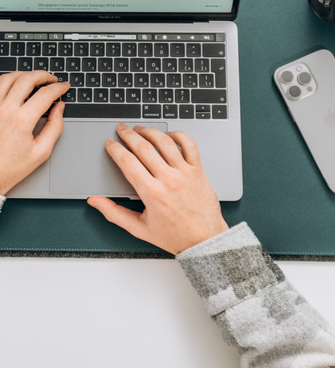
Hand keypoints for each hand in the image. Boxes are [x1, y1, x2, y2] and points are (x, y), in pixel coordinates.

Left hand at [0, 71, 69, 194]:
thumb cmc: (10, 168)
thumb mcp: (41, 151)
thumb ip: (55, 127)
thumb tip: (59, 108)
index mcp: (21, 121)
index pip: (45, 94)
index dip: (59, 87)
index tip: (64, 87)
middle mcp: (4, 110)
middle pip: (26, 79)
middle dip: (43, 75)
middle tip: (51, 79)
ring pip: (7, 78)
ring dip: (23, 75)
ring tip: (33, 79)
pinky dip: (5, 82)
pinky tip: (14, 87)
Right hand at [87, 124, 228, 254]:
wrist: (204, 238)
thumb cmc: (175, 235)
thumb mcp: (140, 228)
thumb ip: (115, 213)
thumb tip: (96, 201)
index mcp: (152, 193)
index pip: (128, 162)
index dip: (115, 149)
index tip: (110, 144)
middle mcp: (169, 179)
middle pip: (144, 148)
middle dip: (129, 135)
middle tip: (122, 129)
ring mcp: (185, 173)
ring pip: (165, 142)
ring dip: (150, 132)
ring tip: (141, 129)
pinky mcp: (198, 170)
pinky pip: (190, 146)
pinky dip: (179, 136)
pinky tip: (169, 135)